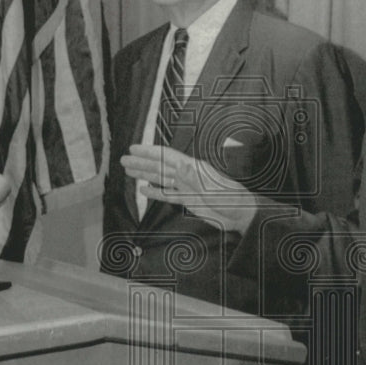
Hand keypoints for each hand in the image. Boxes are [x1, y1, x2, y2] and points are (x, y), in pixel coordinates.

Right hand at [120, 144, 260, 233]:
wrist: (241, 215)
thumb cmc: (232, 200)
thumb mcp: (214, 190)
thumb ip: (196, 179)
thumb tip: (180, 166)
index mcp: (194, 167)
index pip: (168, 156)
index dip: (150, 152)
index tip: (134, 149)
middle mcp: (188, 174)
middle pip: (161, 166)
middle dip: (142, 162)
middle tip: (124, 160)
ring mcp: (188, 187)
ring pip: (162, 179)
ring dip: (145, 174)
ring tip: (128, 171)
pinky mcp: (188, 200)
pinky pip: (168, 195)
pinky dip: (155, 193)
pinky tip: (144, 190)